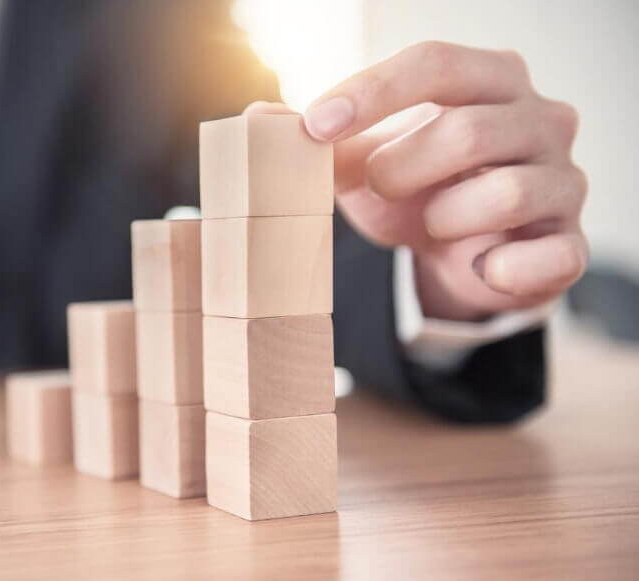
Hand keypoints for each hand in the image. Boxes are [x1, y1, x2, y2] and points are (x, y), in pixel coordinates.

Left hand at [246, 41, 587, 320]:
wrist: (459, 252)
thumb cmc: (413, 189)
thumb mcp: (361, 162)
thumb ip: (318, 140)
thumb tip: (260, 122)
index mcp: (488, 79)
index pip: (434, 63)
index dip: (371, 93)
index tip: (314, 126)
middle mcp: (540, 119)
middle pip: (467, 130)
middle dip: (399, 167)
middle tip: (377, 186)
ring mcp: (562, 180)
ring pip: (503, 193)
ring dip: (442, 219)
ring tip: (430, 224)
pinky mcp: (568, 244)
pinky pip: (545, 258)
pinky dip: (498, 269)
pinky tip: (479, 266)